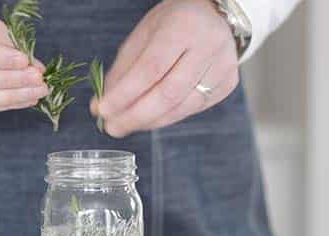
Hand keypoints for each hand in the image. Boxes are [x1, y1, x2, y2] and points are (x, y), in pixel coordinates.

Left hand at [93, 0, 238, 136]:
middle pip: (168, 94)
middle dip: (135, 116)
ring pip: (182, 107)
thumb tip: (101, 105)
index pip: (150, 69)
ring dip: (149, 122)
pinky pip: (192, 109)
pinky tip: (150, 118)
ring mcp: (223, 67)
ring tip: (126, 125)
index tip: (103, 110)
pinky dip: (167, 117)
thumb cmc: (174, 23)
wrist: (216, 14)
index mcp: (183, 26)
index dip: (125, 94)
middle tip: (112, 127)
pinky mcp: (228, 84)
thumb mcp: (144, 34)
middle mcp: (208, 47)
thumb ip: (123, 69)